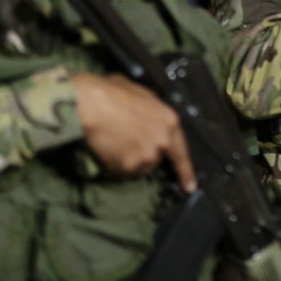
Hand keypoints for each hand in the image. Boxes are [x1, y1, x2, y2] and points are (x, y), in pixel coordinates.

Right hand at [72, 72, 195, 191]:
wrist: (90, 104)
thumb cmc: (113, 92)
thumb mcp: (143, 96)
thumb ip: (152, 112)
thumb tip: (149, 118)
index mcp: (170, 122)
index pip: (181, 153)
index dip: (186, 171)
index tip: (190, 187)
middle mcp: (162, 142)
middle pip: (156, 159)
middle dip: (145, 154)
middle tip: (127, 141)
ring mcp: (146, 157)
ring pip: (138, 168)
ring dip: (129, 162)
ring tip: (114, 145)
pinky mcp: (127, 167)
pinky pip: (121, 173)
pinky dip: (113, 167)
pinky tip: (105, 152)